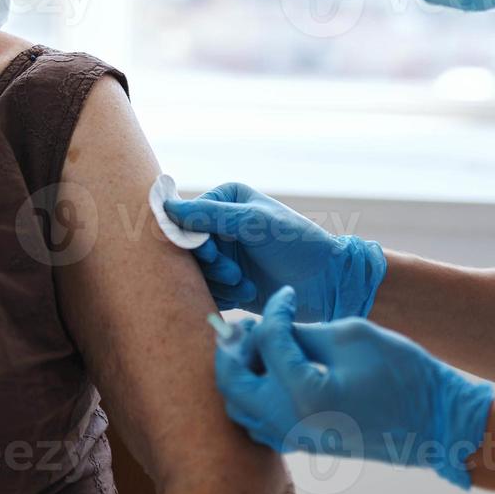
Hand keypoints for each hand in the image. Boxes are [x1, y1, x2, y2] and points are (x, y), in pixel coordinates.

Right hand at [162, 182, 385, 322]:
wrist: (328, 281)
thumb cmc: (297, 243)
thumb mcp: (253, 222)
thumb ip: (209, 215)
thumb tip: (166, 208)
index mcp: (225, 199)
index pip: (186, 216)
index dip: (191, 238)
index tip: (212, 252)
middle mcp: (220, 224)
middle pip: (187, 246)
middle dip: (209, 263)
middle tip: (232, 273)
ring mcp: (224, 253)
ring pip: (195, 271)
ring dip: (218, 281)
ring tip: (243, 283)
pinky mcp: (229, 281)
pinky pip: (207, 289)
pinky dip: (223, 294)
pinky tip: (247, 292)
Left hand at [216, 286, 493, 489]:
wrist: (434, 421)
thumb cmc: (401, 373)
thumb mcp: (351, 336)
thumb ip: (303, 331)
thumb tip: (273, 327)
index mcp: (305, 393)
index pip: (267, 341)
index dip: (273, 310)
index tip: (285, 295)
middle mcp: (291, 423)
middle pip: (232, 381)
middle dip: (234, 346)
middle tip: (251, 323)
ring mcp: (295, 439)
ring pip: (239, 406)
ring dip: (240, 371)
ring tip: (259, 344)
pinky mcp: (303, 444)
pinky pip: (258, 421)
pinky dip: (254, 393)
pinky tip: (273, 370)